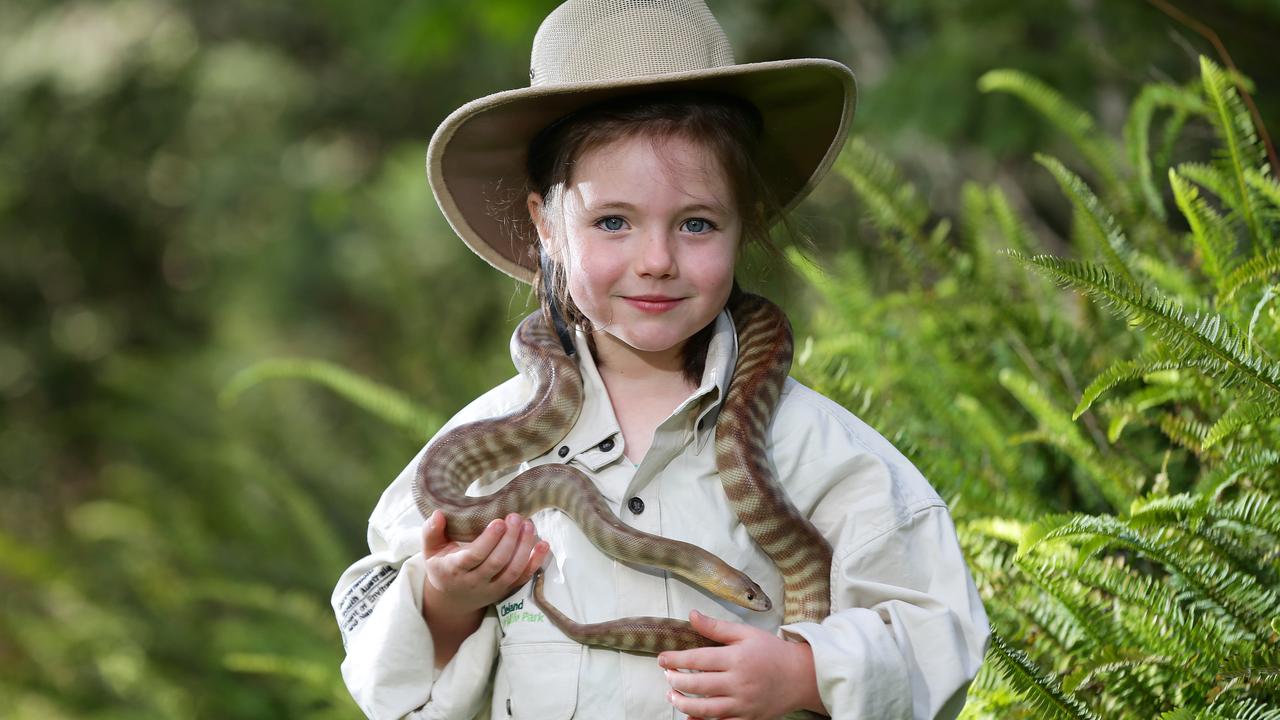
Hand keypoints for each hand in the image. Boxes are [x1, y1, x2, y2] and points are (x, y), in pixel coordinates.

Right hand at [420, 510, 549, 620]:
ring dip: (525, 548)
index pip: (473, 557)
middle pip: (497, 563)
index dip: (488, 540)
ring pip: (512, 571)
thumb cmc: (442, 567)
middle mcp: (474, 582)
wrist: (452, 600)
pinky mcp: (505, 591)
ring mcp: (492, 589)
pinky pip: (523, 578)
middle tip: (517, 517)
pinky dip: (536, 562)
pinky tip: (544, 544)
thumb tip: (439, 513)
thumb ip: (431, 531)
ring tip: (529, 525)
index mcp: (454, 570)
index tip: (499, 521)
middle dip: (510, 539)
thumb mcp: (430, 550)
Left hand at [658, 610, 824, 719]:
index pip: (697, 659)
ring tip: (672, 696)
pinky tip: (689, 716)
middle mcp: (738, 682)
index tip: (661, 659)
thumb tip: (692, 614)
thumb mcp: (746, 633)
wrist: (801, 676)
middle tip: (666, 677)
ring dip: (683, 703)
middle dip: (676, 681)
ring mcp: (743, 704)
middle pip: (698, 685)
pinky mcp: (748, 718)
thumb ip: (717, 626)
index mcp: (736, 658)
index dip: (675, 660)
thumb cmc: (772, 651)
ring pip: (705, 709)